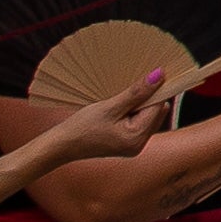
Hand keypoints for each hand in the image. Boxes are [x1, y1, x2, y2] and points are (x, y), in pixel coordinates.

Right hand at [43, 65, 173, 163]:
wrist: (61, 146)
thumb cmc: (81, 127)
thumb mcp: (109, 107)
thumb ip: (136, 92)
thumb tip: (159, 75)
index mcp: (137, 138)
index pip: (159, 106)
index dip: (156, 90)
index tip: (147, 76)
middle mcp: (139, 145)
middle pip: (156, 112)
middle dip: (147, 98)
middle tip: (127, 91)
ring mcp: (133, 146)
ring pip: (148, 116)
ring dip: (139, 105)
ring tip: (118, 102)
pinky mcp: (127, 144)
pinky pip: (139, 123)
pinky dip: (133, 113)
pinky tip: (118, 109)